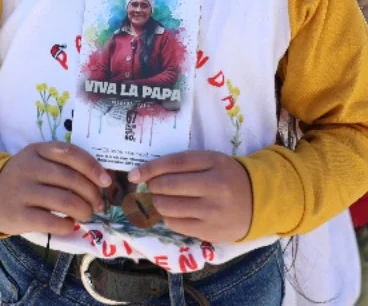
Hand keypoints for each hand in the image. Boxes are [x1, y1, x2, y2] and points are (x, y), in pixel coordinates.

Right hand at [0, 142, 111, 235]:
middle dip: (91, 194)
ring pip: (63, 201)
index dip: (92, 167)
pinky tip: (71, 225)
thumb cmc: (24, 177)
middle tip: (98, 204)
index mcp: (38, 150)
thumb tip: (100, 179)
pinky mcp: (18, 215)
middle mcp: (29, 168)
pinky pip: (50, 221)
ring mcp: (22, 191)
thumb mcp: (38, 160)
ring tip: (87, 214)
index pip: (70, 154)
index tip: (106, 181)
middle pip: (70, 179)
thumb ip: (63, 164)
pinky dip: (67, 225)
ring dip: (83, 210)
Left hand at [128, 151, 252, 241]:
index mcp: (213, 162)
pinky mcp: (210, 231)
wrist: (258, 200)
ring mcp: (212, 211)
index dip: (150, 168)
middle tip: (152, 187)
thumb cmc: (227, 176)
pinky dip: (168, 218)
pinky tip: (173, 213)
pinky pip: (176, 225)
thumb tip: (148, 174)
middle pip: (168, 186)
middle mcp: (213, 186)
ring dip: (158, 203)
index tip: (134, 174)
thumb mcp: (211, 161)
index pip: (174, 163)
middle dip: (153, 187)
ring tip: (161, 200)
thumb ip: (183, 165)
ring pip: (169, 208)